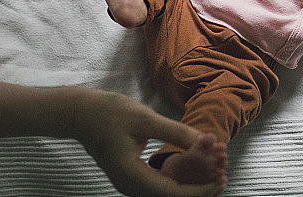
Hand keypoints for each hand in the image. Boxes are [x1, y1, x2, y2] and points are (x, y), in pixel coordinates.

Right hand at [72, 89, 226, 196]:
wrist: (78, 113)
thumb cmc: (108, 112)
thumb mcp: (145, 118)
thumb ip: (176, 132)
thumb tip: (206, 141)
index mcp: (132, 176)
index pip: (174, 194)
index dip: (201, 189)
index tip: (222, 177)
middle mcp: (130, 187)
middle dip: (200, 188)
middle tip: (223, 173)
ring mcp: (129, 184)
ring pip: (166, 193)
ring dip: (190, 183)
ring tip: (213, 169)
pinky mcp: (130, 176)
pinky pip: (158, 184)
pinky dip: (178, 177)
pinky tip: (192, 165)